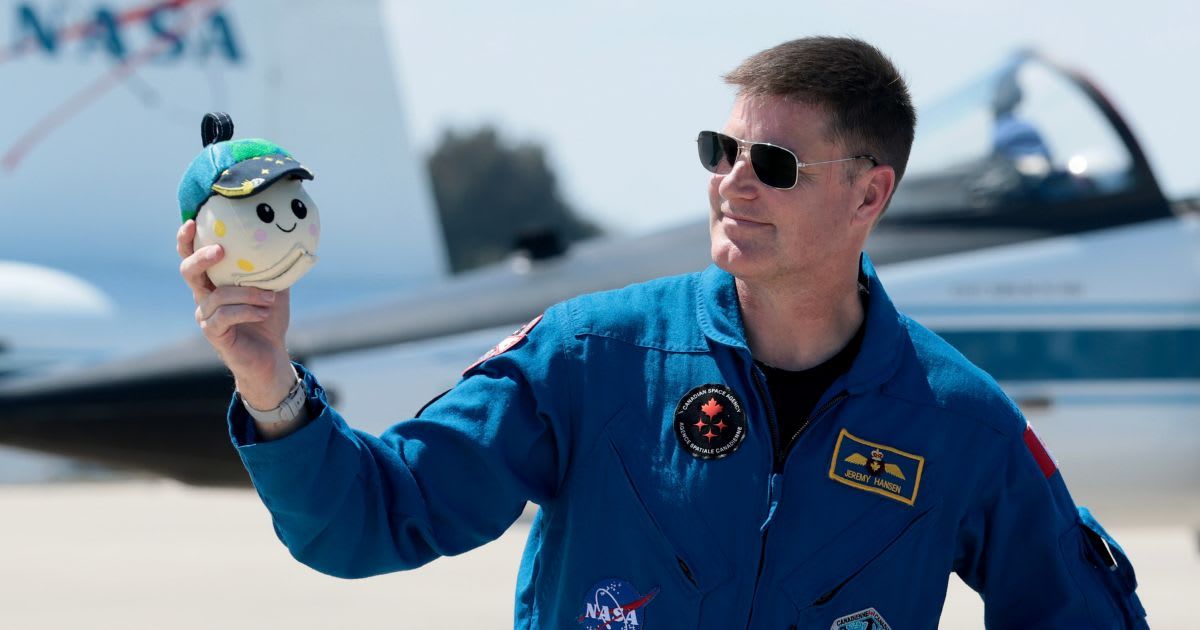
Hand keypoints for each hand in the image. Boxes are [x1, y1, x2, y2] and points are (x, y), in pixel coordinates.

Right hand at [177, 219, 296, 408]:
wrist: (271, 355)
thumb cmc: (268, 317)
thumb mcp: (274, 286)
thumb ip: (273, 265)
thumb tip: (286, 239)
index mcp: (214, 281)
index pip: (191, 256)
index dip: (186, 240)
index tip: (192, 221)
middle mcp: (204, 297)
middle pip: (188, 271)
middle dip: (201, 257)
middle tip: (221, 250)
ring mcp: (206, 316)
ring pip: (217, 296)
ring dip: (247, 293)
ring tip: (270, 297)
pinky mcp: (214, 333)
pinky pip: (225, 316)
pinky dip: (248, 310)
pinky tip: (265, 311)